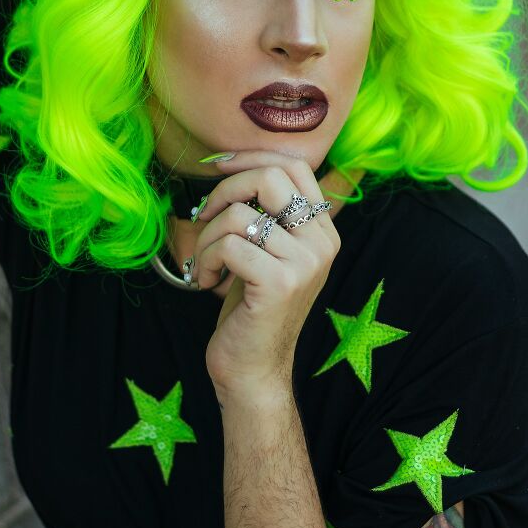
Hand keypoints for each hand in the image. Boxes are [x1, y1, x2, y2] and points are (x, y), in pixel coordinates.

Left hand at [192, 150, 340, 403]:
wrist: (254, 370)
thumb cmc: (250, 306)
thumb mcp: (266, 251)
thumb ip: (266, 211)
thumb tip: (234, 164)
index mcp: (323, 230)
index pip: (294, 166)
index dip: (251, 158)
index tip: (217, 167)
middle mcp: (322, 243)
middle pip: (270, 177)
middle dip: (225, 189)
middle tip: (204, 216)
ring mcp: (305, 263)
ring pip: (240, 215)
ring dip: (207, 236)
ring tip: (205, 261)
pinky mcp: (280, 283)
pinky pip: (229, 245)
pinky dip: (206, 260)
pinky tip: (206, 280)